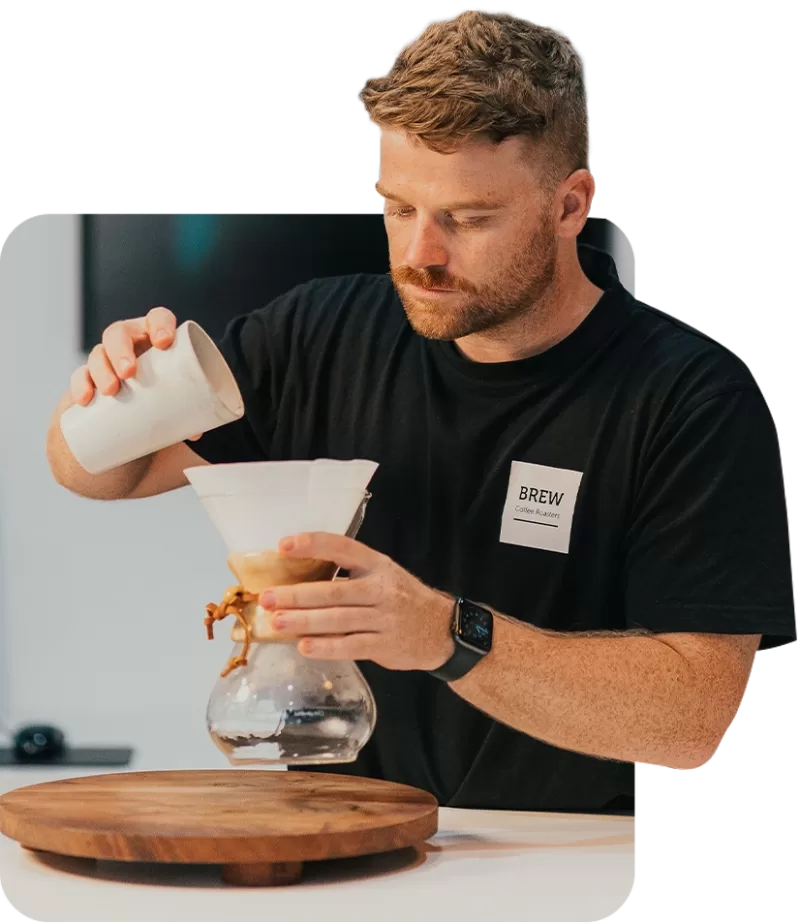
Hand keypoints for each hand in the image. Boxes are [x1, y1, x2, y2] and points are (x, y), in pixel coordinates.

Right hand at [69, 306, 201, 438]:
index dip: (160, 324)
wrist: (135, 433)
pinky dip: (81, 386)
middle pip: (119, 333)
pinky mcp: (89, 381)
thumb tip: (195, 431)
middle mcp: (130, 345)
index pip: (157, 319)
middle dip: (121, 350)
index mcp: (157, 342)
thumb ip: (189, 416)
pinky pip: (80, 377)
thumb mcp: (181, 407)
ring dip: (102, 369)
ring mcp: (107, 361)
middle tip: (129, 372)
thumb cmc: (166, 408)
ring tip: (111, 390)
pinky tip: (85, 399)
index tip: (164, 342)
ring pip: (98, 353)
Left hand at [258, 532, 455, 670]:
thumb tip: (297, 578)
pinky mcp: (385, 646)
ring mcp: (384, 619)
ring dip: (304, 621)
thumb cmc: (402, 599)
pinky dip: (327, 646)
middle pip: (334, 590)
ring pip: (338, 619)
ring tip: (276, 622)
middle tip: (266, 597)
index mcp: (377, 565)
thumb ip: (349, 575)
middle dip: (297, 594)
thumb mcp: (382, 575)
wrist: (442, 630)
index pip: (342, 548)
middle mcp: (381, 589)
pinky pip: (351, 645)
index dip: (312, 545)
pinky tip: (305, 646)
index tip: (283, 546)